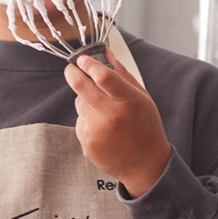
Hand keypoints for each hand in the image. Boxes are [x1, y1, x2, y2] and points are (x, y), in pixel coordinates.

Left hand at [64, 47, 170, 197]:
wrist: (145, 166)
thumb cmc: (146, 127)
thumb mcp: (142, 98)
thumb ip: (122, 73)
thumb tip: (106, 52)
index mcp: (130, 101)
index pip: (103, 76)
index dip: (89, 64)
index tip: (82, 59)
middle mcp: (112, 116)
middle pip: (80, 86)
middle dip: (72, 73)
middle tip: (72, 69)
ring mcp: (97, 131)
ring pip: (79, 103)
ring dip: (85, 100)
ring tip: (102, 110)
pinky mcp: (87, 143)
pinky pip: (79, 121)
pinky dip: (86, 120)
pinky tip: (102, 128)